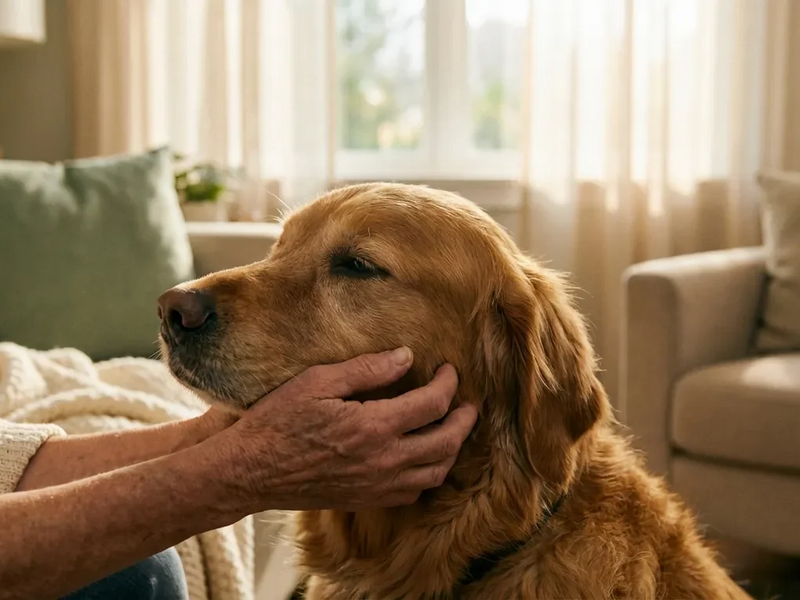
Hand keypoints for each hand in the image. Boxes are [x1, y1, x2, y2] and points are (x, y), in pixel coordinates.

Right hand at [217, 348, 477, 511]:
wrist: (251, 471)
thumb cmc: (279, 422)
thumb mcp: (318, 381)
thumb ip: (367, 369)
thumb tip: (406, 357)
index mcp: (373, 426)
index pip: (432, 404)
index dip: (448, 383)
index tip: (449, 370)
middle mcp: (384, 460)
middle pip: (446, 442)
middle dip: (465, 419)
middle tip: (469, 403)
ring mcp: (377, 484)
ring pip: (436, 471)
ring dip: (452, 448)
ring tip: (452, 428)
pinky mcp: (367, 498)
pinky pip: (413, 491)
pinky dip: (428, 473)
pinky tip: (423, 457)